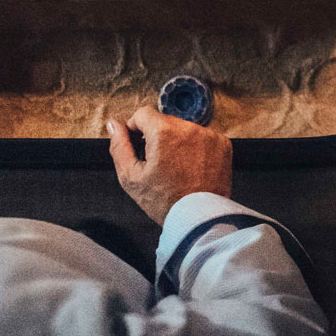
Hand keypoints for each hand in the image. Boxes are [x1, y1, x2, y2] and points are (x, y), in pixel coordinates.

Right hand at [107, 106, 232, 224]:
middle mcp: (187, 127)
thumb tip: (113, 124)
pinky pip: (202, 136)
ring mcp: (208, 134)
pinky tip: (192, 167)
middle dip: (157, 136)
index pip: (143, 113)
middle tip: (159, 163)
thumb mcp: (131, 177)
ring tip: (177, 168)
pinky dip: (196, 147)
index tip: (139, 147)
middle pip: (164, 120)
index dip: (136, 129)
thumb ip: (119, 146)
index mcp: (163, 131)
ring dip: (177, 141)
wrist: (200, 222)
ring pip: (183, 128)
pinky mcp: (222, 143)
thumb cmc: (164, 202)